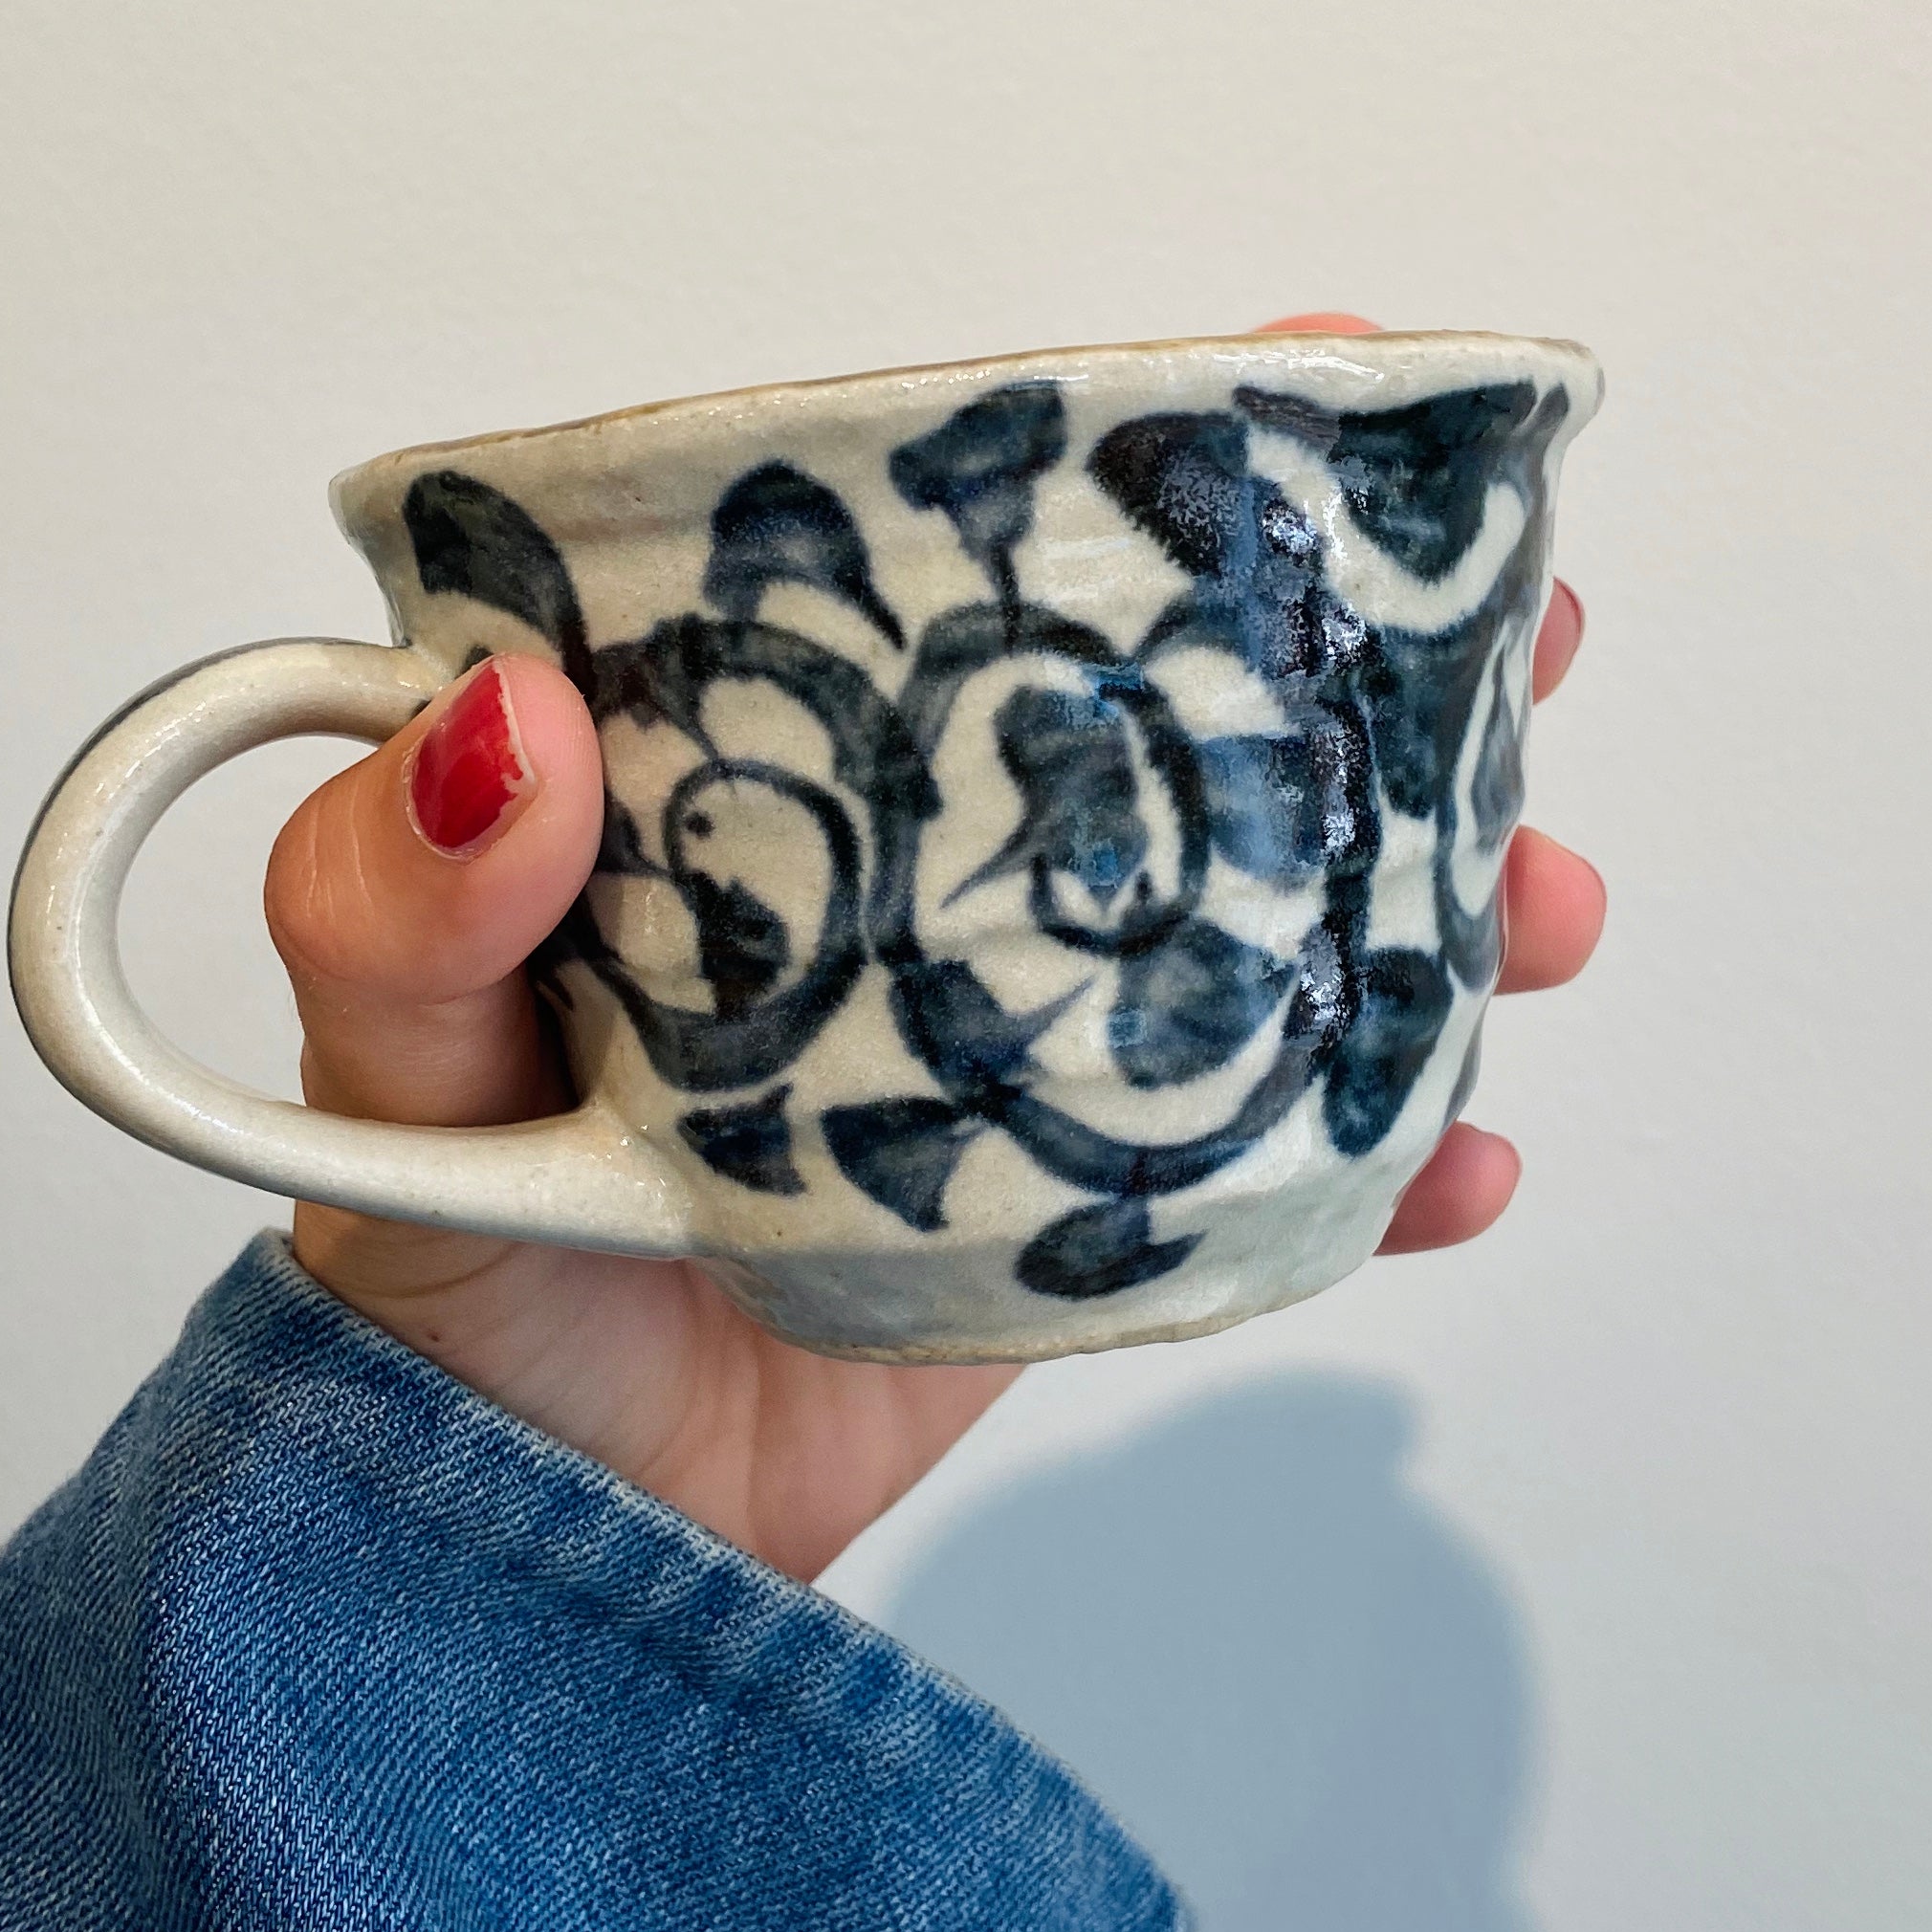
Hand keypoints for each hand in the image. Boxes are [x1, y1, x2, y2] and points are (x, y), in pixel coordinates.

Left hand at [269, 315, 1604, 1580]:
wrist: (538, 1544)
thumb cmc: (444, 1286)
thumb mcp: (383, 1063)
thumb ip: (395, 903)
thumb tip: (509, 733)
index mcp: (766, 776)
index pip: (964, 560)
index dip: (1143, 462)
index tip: (1316, 387)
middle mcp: (920, 878)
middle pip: (1179, 721)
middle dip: (1371, 672)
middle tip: (1522, 643)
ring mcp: (1021, 1040)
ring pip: (1268, 919)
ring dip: (1439, 900)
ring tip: (1548, 908)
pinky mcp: (1084, 1207)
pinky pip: (1271, 1162)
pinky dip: (1386, 1159)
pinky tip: (1466, 1161)